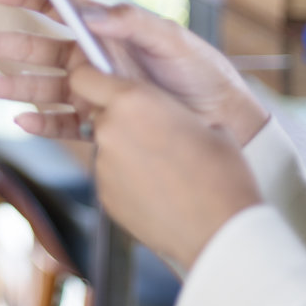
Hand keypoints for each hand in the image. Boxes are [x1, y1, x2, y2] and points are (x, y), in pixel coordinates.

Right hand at [0, 0, 268, 146]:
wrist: (227, 124)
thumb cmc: (204, 75)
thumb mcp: (174, 40)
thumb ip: (133, 23)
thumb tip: (91, 15)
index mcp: (106, 31)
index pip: (57, 7)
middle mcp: (94, 60)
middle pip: (37, 48)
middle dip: (0, 43)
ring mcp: (95, 93)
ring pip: (43, 87)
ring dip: (12, 86)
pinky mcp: (103, 125)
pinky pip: (64, 125)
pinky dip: (42, 124)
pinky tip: (22, 120)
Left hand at [67, 61, 261, 271]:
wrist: (221, 231)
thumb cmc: (221, 173)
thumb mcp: (203, 123)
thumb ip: (168, 110)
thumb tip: (161, 113)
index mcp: (133, 100)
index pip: (84, 75)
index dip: (93, 76)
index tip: (106, 82)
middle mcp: (108, 129)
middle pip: (98, 113)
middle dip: (118, 117)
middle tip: (152, 131)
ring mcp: (103, 166)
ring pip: (106, 146)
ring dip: (126, 149)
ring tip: (163, 167)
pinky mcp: (104, 196)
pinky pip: (112, 176)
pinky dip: (128, 178)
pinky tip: (159, 188)